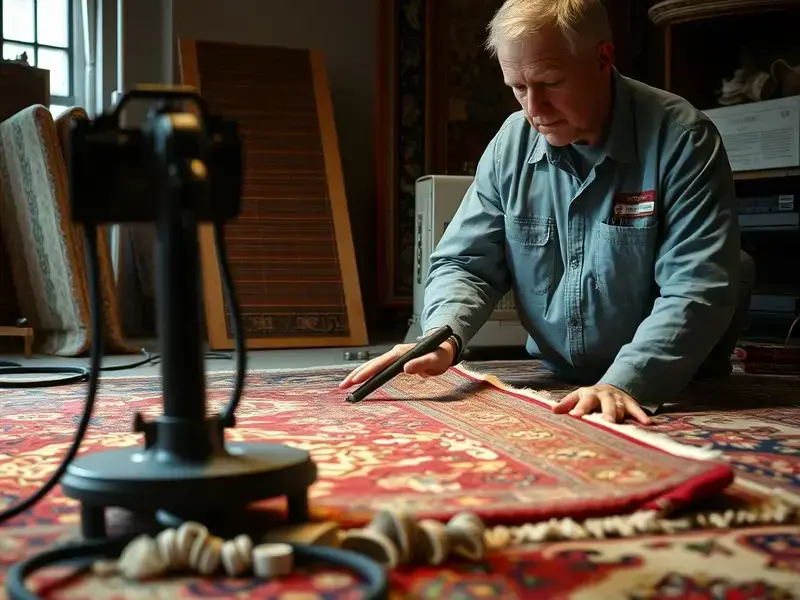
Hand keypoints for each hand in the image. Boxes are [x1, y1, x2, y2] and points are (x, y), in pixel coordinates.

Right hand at [338, 341, 454, 389]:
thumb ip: (422, 363)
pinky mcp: (394, 362)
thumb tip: (406, 368)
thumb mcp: (435, 360)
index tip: (356, 380)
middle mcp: (394, 353)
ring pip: (372, 366)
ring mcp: (393, 357)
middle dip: (356, 375)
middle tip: (342, 386)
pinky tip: (358, 381)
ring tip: (344, 386)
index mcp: (401, 352)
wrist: (444, 348)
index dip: (368, 372)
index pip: (381, 363)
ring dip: (358, 375)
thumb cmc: (440, 355)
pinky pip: (377, 369)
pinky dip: (366, 375)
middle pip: (371, 364)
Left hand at [552, 383, 651, 424]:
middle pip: (606, 403)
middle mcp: (604, 395)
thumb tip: (553, 410)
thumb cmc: (590, 398)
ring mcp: (618, 398)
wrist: (610, 388)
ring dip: (620, 415)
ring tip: (620, 425)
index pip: (584, 400)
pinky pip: (636, 409)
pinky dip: (641, 415)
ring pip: (620, 406)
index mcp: (589, 394)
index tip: (575, 416)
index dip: (579, 408)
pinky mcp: (630, 403)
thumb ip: (566, 404)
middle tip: (606, 422)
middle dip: (606, 412)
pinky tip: (647, 423)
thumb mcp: (577, 397)